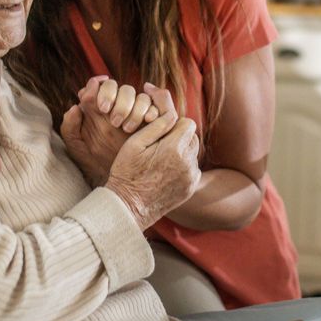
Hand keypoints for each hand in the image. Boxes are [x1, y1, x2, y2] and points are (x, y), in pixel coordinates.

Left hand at [60, 77, 159, 184]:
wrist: (116, 181)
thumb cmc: (94, 163)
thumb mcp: (77, 148)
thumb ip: (69, 128)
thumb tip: (75, 107)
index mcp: (97, 108)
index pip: (98, 86)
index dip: (100, 90)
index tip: (101, 107)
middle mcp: (116, 105)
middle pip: (119, 86)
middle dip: (118, 99)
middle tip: (114, 120)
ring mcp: (135, 111)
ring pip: (138, 95)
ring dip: (134, 108)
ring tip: (128, 128)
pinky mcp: (151, 119)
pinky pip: (154, 106)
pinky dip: (151, 111)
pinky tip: (147, 121)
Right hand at [103, 84, 201, 230]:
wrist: (128, 207)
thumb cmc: (127, 172)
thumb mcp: (135, 143)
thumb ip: (157, 125)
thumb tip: (171, 113)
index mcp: (174, 148)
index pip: (188, 123)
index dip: (175, 123)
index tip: (162, 129)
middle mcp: (187, 162)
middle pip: (192, 137)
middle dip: (179, 136)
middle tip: (160, 143)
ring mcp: (190, 177)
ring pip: (193, 153)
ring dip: (182, 151)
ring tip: (161, 158)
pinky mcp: (190, 188)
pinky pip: (193, 169)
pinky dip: (183, 166)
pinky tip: (165, 171)